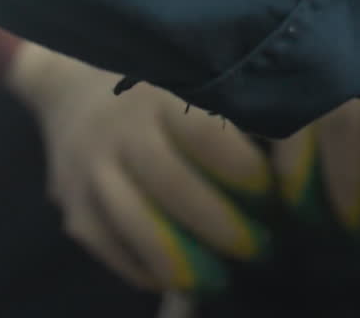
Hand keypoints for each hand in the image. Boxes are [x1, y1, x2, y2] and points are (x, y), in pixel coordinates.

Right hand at [6, 42, 270, 292]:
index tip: (274, 194)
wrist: (68, 86)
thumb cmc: (157, 88)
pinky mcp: (71, 205)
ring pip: (136, 224)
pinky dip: (145, 270)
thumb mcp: (192, 81)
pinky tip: (180, 278)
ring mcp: (89, 170)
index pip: (203, 134)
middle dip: (222, 226)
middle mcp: (120, 131)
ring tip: (222, 278)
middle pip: (171, 186)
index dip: (243, 170)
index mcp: (160, 94)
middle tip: (262, 248)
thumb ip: (235, 113)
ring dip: (185, 260)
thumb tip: (291, 158)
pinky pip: (108, 248)